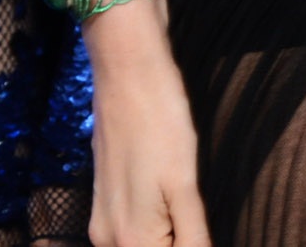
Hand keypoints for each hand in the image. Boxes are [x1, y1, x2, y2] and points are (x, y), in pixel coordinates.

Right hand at [88, 13, 211, 246]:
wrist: (127, 74)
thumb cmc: (159, 124)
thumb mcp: (185, 186)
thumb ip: (192, 236)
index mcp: (129, 240)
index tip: (202, 231)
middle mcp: (106, 238)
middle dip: (180, 243)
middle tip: (200, 218)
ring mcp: (103, 218)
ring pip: (141, 246)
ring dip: (171, 237)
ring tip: (193, 214)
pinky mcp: (106, 199)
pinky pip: (133, 230)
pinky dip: (159, 229)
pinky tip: (178, 210)